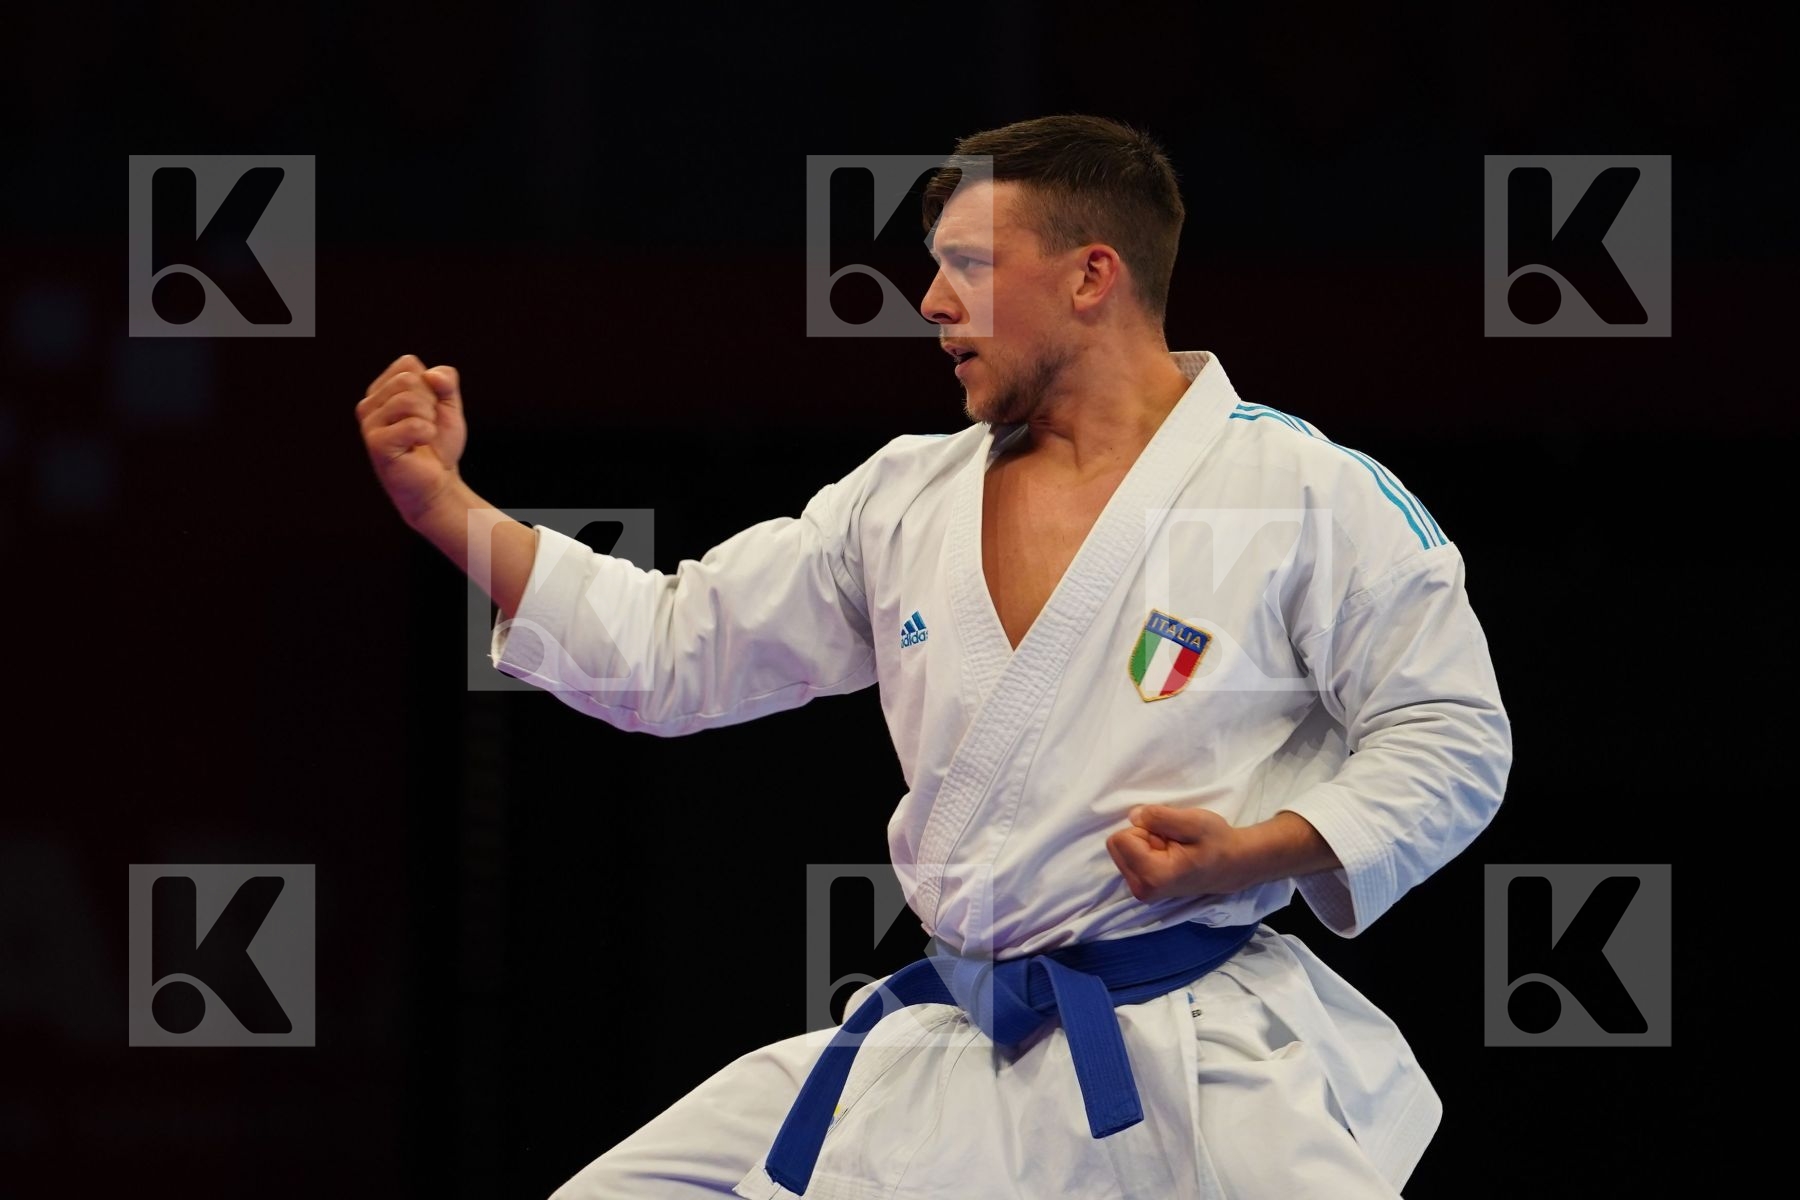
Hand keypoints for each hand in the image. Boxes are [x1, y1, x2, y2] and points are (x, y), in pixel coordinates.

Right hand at [355, 353, 469, 527]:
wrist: (437, 483)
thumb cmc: (439, 445)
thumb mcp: (449, 405)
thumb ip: (445, 382)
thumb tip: (431, 375)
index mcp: (382, 390)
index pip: (408, 364)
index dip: (430, 385)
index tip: (429, 410)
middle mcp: (369, 404)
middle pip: (408, 380)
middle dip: (430, 403)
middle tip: (426, 426)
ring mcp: (369, 424)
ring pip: (409, 400)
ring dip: (428, 420)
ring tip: (422, 438)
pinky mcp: (376, 443)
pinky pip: (413, 425)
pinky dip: (426, 434)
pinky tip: (418, 447)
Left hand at [1105, 804, 1246, 902]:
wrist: (1232, 865)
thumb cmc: (1216, 842)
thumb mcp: (1193, 821)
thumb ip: (1160, 817)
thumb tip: (1133, 816)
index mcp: (1152, 877)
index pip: (1120, 839)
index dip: (1145, 830)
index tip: (1169, 837)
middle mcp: (1141, 890)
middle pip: (1117, 846)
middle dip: (1142, 837)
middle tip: (1170, 841)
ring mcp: (1141, 892)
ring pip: (1122, 851)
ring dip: (1145, 844)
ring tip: (1172, 848)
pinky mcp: (1143, 889)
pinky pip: (1129, 858)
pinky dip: (1147, 853)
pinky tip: (1169, 856)